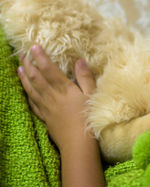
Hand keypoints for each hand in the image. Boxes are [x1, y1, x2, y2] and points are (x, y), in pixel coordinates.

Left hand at [18, 45, 104, 185]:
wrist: (78, 143)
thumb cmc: (88, 117)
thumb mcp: (92, 95)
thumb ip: (85, 77)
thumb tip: (79, 60)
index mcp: (64, 89)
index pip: (49, 70)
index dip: (41, 57)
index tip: (33, 46)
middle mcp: (52, 96)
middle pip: (36, 78)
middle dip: (28, 64)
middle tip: (21, 53)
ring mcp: (46, 108)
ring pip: (31, 90)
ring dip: (24, 78)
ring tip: (18, 68)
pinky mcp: (45, 118)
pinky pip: (33, 104)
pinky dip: (28, 95)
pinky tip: (26, 91)